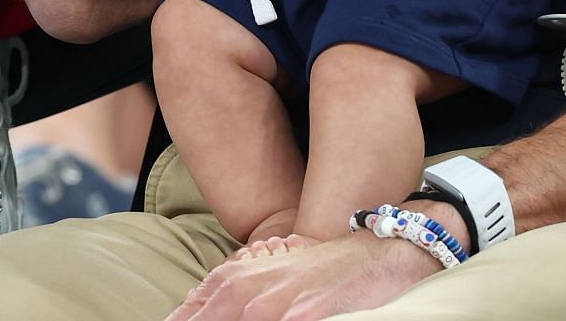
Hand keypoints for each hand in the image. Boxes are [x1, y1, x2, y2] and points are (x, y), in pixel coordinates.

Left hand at [164, 231, 434, 320]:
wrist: (380, 251)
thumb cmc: (328, 269)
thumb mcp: (280, 272)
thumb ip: (245, 290)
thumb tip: (207, 305)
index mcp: (249, 275)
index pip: (205, 301)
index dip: (185, 315)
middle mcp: (261, 286)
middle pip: (216, 311)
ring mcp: (286, 301)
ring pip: (244, 318)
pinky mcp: (313, 312)